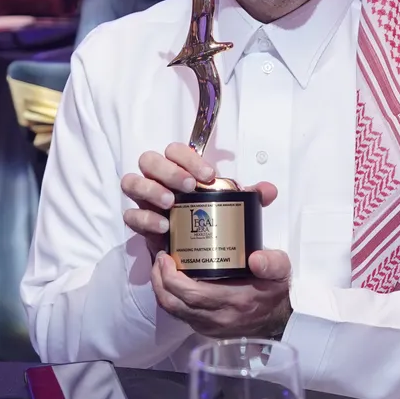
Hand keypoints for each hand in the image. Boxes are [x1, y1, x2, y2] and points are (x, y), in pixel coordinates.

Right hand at [121, 143, 277, 255]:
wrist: (199, 248)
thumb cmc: (212, 216)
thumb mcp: (235, 206)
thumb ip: (251, 197)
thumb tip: (269, 191)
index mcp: (180, 169)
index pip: (175, 150)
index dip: (189, 158)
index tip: (208, 175)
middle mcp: (158, 179)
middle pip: (149, 160)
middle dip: (168, 171)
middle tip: (189, 187)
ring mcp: (145, 199)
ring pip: (132, 182)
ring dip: (151, 190)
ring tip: (171, 204)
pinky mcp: (140, 221)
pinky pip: (130, 215)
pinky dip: (144, 218)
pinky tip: (164, 227)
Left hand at [152, 249, 292, 337]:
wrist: (279, 320)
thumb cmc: (275, 293)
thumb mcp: (281, 272)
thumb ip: (272, 263)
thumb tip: (255, 257)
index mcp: (233, 301)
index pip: (191, 294)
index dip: (171, 276)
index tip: (166, 256)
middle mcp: (217, 317)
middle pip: (174, 303)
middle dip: (159, 279)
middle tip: (160, 258)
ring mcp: (209, 326)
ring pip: (173, 311)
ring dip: (161, 289)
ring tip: (161, 268)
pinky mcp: (205, 328)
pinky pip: (179, 314)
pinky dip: (170, 297)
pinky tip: (172, 281)